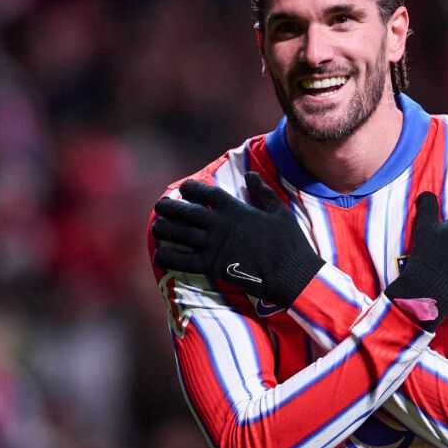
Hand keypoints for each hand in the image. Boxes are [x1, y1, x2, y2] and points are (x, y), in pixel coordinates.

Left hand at [152, 173, 322, 307]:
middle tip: (160, 207)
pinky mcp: (213, 266)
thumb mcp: (279, 210)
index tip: (183, 189)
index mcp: (235, 209)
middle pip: (185, 212)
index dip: (190, 189)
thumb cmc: (289, 241)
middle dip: (169, 207)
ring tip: (157, 227)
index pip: (205, 193)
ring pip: (180, 234)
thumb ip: (262, 191)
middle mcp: (220, 224)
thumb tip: (250, 174)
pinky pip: (183, 261)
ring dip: (164, 229)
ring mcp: (214, 246)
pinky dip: (168, 257)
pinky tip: (160, 254)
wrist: (291, 272)